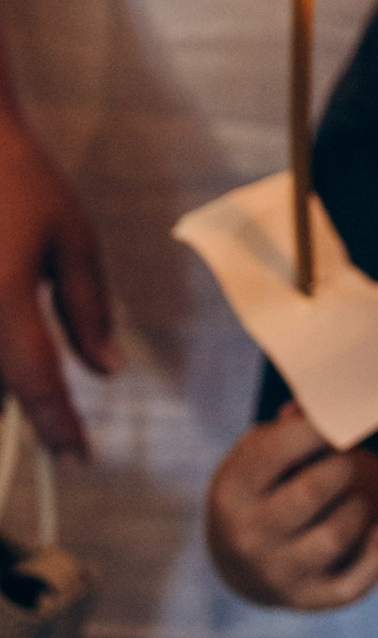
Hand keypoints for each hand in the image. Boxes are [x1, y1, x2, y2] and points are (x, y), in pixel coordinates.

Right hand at [0, 108, 115, 454]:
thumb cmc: (21, 181)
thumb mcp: (72, 237)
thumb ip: (88, 308)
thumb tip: (107, 372)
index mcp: (5, 299)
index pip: (36, 384)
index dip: (57, 427)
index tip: (78, 456)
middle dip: (27, 403)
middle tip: (62, 419)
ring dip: (4, 375)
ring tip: (29, 344)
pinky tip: (8, 324)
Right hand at [205, 407, 377, 610]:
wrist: (241, 559)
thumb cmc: (260, 489)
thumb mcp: (256, 455)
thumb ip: (289, 426)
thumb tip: (324, 405)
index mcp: (233, 491)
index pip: (278, 448)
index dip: (320, 427)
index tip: (337, 420)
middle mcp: (249, 537)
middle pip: (315, 490)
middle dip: (341, 468)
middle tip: (341, 464)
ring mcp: (277, 574)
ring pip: (339, 534)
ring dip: (357, 507)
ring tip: (346, 499)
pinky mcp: (307, 600)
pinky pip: (355, 583)